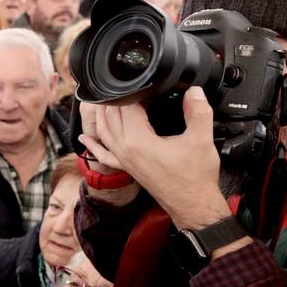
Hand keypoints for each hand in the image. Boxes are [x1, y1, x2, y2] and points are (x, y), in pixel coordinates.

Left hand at [79, 88, 228, 229]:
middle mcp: (124, 149)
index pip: (126, 106)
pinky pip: (102, 154)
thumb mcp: (201, 139)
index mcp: (138, 140)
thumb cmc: (194, 178)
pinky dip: (93, 144)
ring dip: (102, 114)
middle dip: (116, 98)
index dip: (134, 90)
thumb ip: (198, 111)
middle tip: (126, 84)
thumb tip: (193, 90)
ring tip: (103, 99)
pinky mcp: (126, 168)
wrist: (192, 205)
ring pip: (103, 131)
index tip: (142, 81)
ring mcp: (122, 159)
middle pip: (111, 116)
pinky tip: (85, 138)